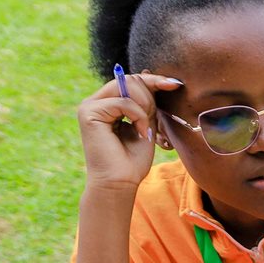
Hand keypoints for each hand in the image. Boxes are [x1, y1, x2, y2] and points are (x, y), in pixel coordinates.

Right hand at [75, 72, 182, 192]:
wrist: (120, 183)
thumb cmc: (133, 160)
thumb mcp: (145, 124)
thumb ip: (146, 104)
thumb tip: (157, 80)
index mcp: (107, 103)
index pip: (131, 81)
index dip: (153, 79)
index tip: (175, 84)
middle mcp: (96, 101)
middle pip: (129, 79)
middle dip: (149, 96)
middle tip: (151, 121)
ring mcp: (89, 106)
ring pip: (127, 86)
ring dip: (145, 107)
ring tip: (145, 129)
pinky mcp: (88, 113)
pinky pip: (123, 102)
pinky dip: (138, 117)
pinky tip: (140, 133)